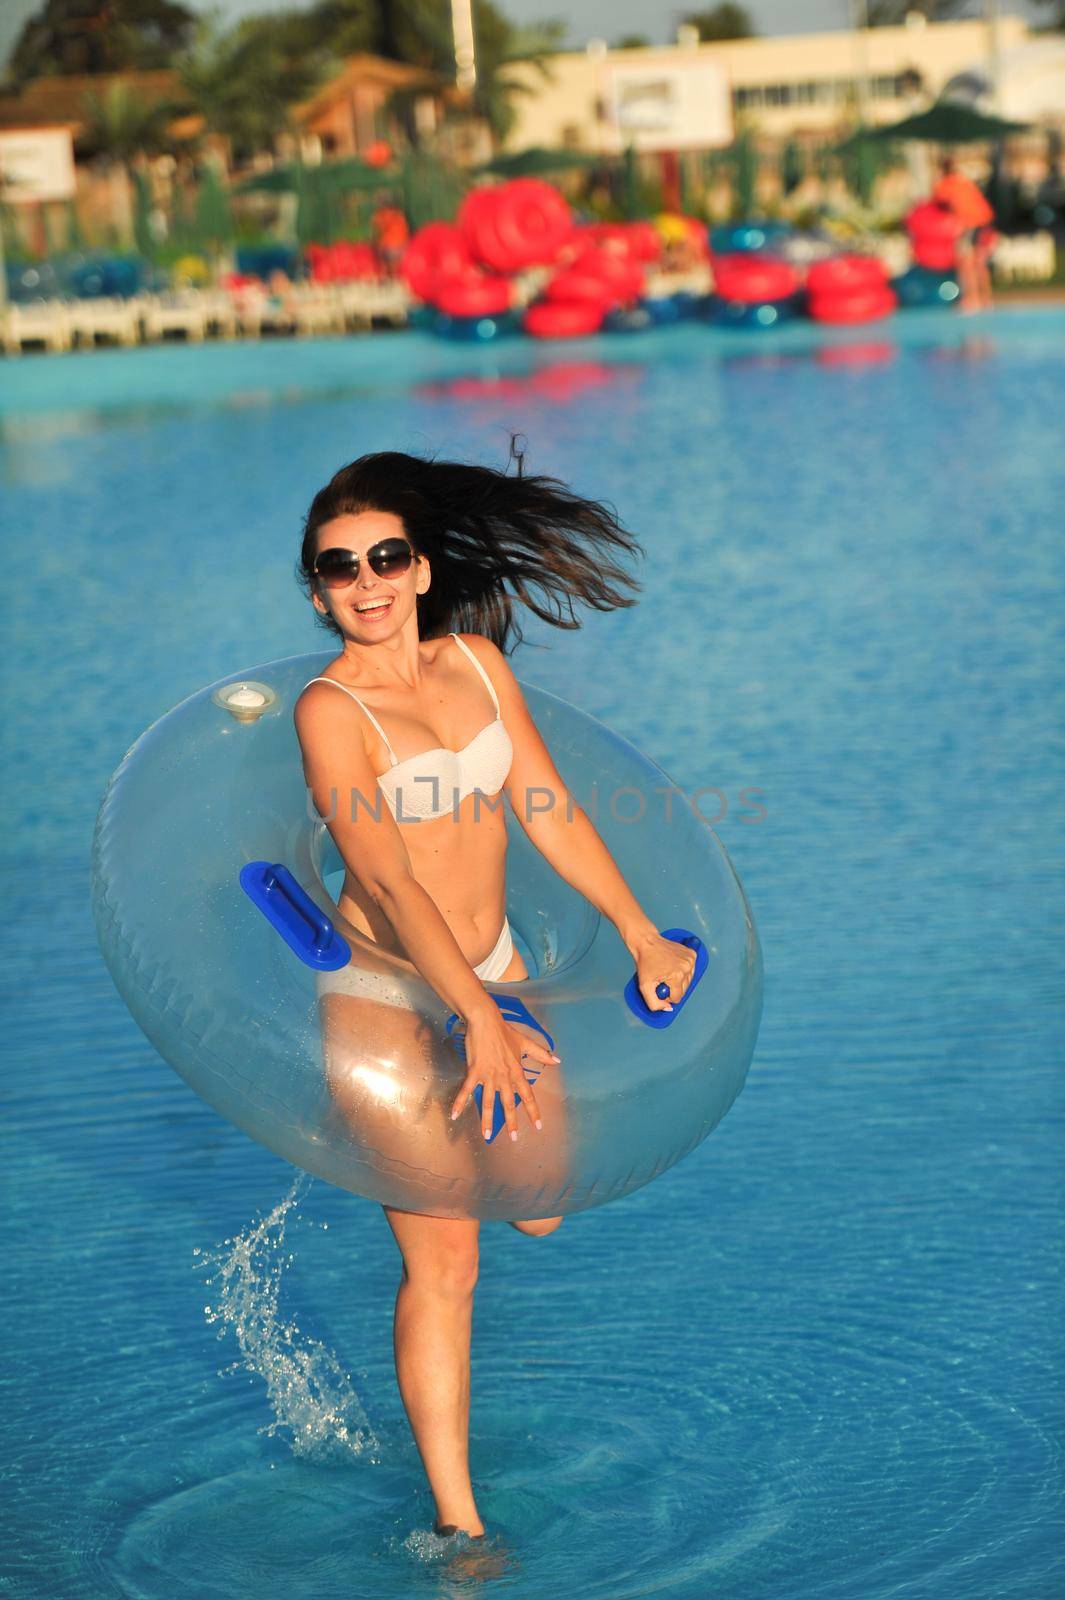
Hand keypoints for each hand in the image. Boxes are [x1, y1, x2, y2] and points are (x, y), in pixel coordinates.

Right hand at [450, 1008, 559, 1140]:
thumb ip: (541, 1054)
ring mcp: (489, 1075)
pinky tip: (454, 1114)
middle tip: (514, 1138)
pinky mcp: (475, 1071)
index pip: (528, 1095)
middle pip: (509, 1103)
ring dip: (487, 1119)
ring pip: (489, 1102)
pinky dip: (460, 1102)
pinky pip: (466, 1090)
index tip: (538, 1125)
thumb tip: (557, 1061)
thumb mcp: (526, 1042)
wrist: (486, 1021)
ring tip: (486, 1135)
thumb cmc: (505, 1031)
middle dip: (511, 1122)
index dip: (533, 1111)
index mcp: (517, 1071)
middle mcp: (504, 1077)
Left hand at [632, 930, 697, 1014]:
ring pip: (688, 980)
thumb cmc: (645, 963)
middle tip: (662, 978)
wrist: (647, 943)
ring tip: (667, 970)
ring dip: (678, 979)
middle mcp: (687, 967)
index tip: (659, 986)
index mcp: (677, 976)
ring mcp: (691, 960)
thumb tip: (669, 1008)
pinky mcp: (692, 954)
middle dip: (673, 987)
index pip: (677, 997)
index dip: (667, 995)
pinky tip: (673, 964)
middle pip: (684, 990)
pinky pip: (691, 970)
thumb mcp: (644, 986)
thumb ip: (654, 1003)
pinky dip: (683, 970)